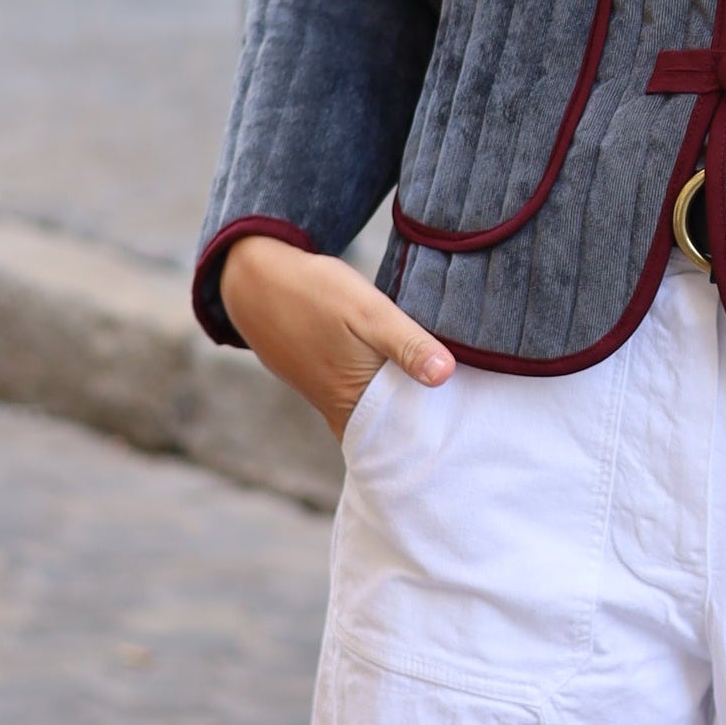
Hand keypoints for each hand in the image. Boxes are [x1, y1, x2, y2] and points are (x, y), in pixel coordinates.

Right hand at [220, 235, 455, 441]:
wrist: (255, 281)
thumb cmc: (316, 293)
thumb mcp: (369, 311)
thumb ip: (408, 344)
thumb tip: (446, 375)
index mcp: (356, 402)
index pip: (405, 441)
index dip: (436, 443)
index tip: (470, 443)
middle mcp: (340, 411)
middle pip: (392, 436)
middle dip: (426, 434)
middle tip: (468, 435)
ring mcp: (329, 399)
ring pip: (378, 420)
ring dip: (406, 416)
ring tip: (448, 412)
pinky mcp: (323, 383)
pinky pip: (362, 404)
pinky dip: (385, 401)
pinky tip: (405, 386)